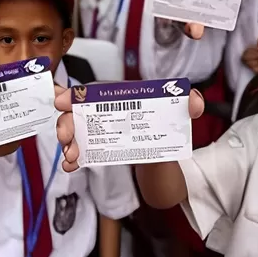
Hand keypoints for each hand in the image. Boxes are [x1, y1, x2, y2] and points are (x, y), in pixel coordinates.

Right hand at [56, 85, 205, 171]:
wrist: (167, 155)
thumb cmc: (169, 127)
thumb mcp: (181, 115)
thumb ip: (190, 105)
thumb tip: (195, 101)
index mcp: (125, 97)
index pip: (98, 90)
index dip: (78, 93)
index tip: (62, 101)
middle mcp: (109, 111)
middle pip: (81, 111)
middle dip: (67, 121)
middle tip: (66, 135)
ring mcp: (102, 130)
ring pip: (77, 131)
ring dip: (69, 142)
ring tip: (71, 156)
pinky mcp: (100, 148)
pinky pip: (82, 152)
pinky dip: (73, 159)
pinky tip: (70, 166)